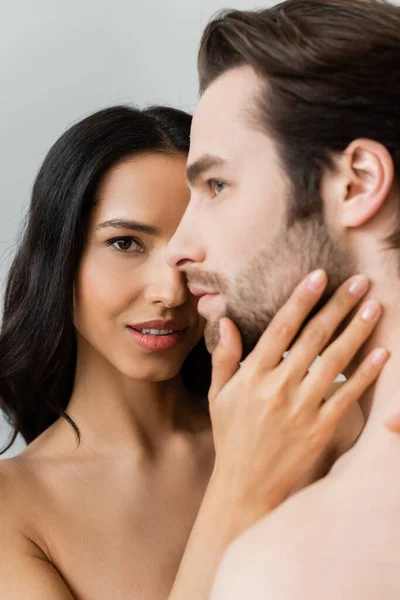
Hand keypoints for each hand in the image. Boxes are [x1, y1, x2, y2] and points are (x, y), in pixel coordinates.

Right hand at [208, 270, 387, 533]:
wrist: (246, 485)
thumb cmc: (231, 436)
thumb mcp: (218, 396)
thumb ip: (224, 357)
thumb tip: (225, 320)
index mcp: (252, 376)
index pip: (281, 329)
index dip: (301, 300)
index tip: (320, 276)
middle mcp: (278, 387)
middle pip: (313, 338)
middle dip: (338, 306)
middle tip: (359, 281)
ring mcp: (301, 408)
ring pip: (335, 361)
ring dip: (356, 331)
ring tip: (374, 306)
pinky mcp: (321, 428)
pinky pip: (348, 396)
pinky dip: (366, 373)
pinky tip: (381, 352)